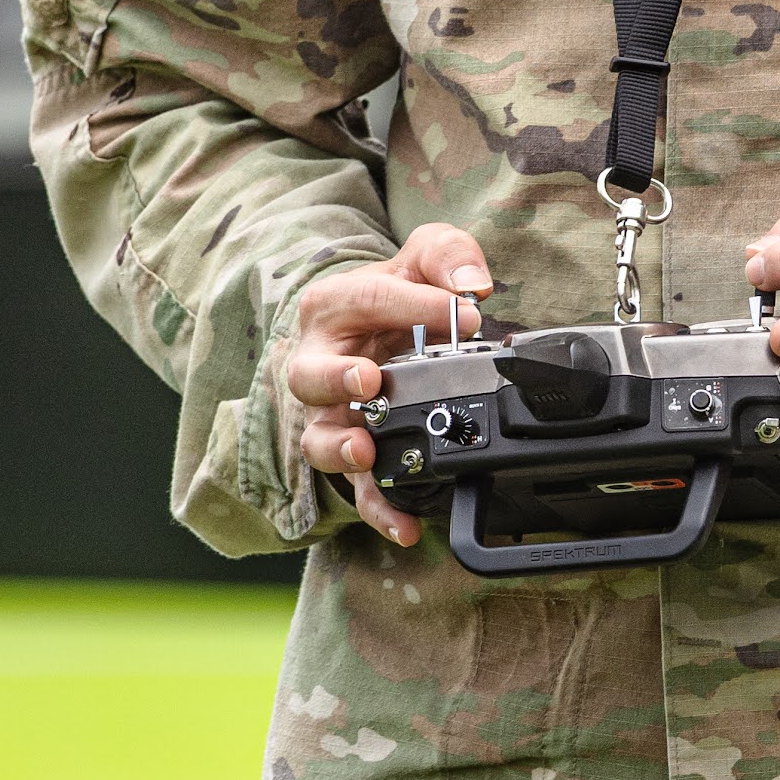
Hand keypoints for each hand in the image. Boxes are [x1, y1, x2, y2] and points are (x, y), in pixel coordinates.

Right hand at [278, 223, 494, 547]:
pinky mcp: (352, 454)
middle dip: (336, 379)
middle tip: (370, 381)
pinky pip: (357, 490)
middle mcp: (319, 363)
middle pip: (309, 375)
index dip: (417, 306)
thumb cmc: (397, 296)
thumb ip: (447, 254)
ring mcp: (331, 415)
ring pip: (318, 438)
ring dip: (339, 447)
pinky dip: (378, 509)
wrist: (379, 331)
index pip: (366, 299)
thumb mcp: (423, 256)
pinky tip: (406, 525)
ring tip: (364, 450)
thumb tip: (469, 286)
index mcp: (333, 307)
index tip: (468, 317)